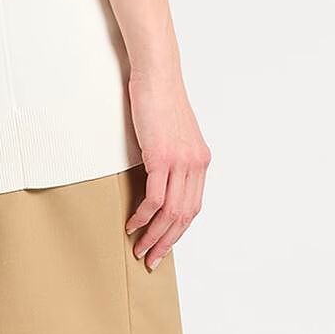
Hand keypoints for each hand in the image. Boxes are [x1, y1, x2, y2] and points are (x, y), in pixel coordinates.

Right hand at [124, 65, 209, 268]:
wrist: (157, 75)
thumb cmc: (159, 101)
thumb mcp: (171, 136)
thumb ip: (170, 159)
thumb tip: (156, 182)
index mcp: (201, 161)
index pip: (193, 207)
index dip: (178, 232)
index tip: (163, 247)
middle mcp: (196, 164)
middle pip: (185, 216)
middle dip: (167, 241)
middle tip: (150, 258)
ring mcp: (181, 161)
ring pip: (171, 211)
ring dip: (154, 234)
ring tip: (139, 247)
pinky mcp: (163, 156)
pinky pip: (155, 197)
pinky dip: (144, 215)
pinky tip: (133, 223)